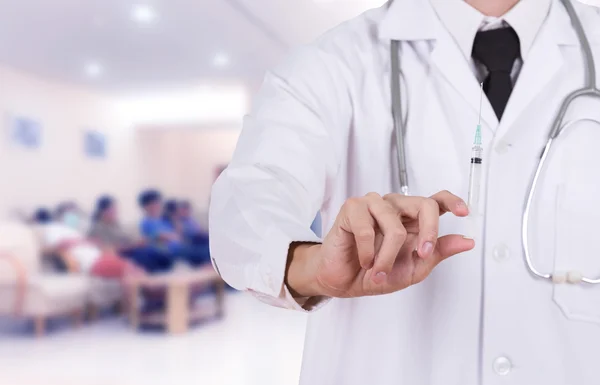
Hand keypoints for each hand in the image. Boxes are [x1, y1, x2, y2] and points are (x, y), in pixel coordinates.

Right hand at [286, 191, 473, 297]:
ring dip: (388, 256)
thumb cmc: (374, 273)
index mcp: (412, 220)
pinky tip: (363, 259)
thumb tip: (466, 242)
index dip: (452, 201)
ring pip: (395, 226)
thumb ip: (437, 253)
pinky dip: (367, 253)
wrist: (342, 282)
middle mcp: (395, 208)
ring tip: (378, 270)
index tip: (464, 212)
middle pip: (424, 205)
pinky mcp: (352, 208)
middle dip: (428, 233)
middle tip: (422, 255)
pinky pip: (367, 229)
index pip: (436, 200)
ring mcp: (373, 204)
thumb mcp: (413, 269)